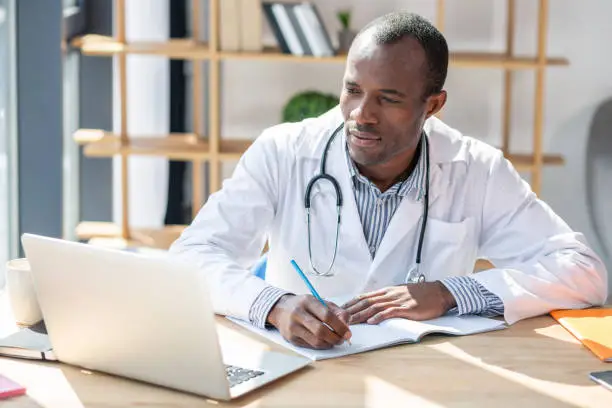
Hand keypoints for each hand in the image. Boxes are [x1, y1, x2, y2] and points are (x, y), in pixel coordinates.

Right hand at [267, 294, 351, 349]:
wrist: (280, 309)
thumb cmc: (304, 306)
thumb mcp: (319, 302)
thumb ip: (336, 310)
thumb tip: (347, 322)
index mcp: (307, 301)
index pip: (326, 315)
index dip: (340, 326)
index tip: (348, 332)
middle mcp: (298, 313)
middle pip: (321, 330)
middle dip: (336, 337)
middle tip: (343, 339)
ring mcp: (292, 327)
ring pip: (316, 341)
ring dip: (330, 343)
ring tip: (335, 341)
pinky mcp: (290, 338)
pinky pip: (310, 345)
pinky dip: (321, 345)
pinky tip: (326, 342)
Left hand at [342, 281, 456, 324]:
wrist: (439, 292)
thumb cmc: (422, 294)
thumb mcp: (401, 293)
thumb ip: (389, 298)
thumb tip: (376, 304)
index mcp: (387, 291)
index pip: (364, 296)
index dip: (351, 303)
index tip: (340, 309)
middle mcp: (389, 294)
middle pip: (366, 302)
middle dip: (351, 310)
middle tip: (338, 317)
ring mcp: (398, 300)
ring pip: (374, 307)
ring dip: (360, 315)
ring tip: (350, 322)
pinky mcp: (407, 307)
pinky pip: (390, 312)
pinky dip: (379, 317)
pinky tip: (371, 322)